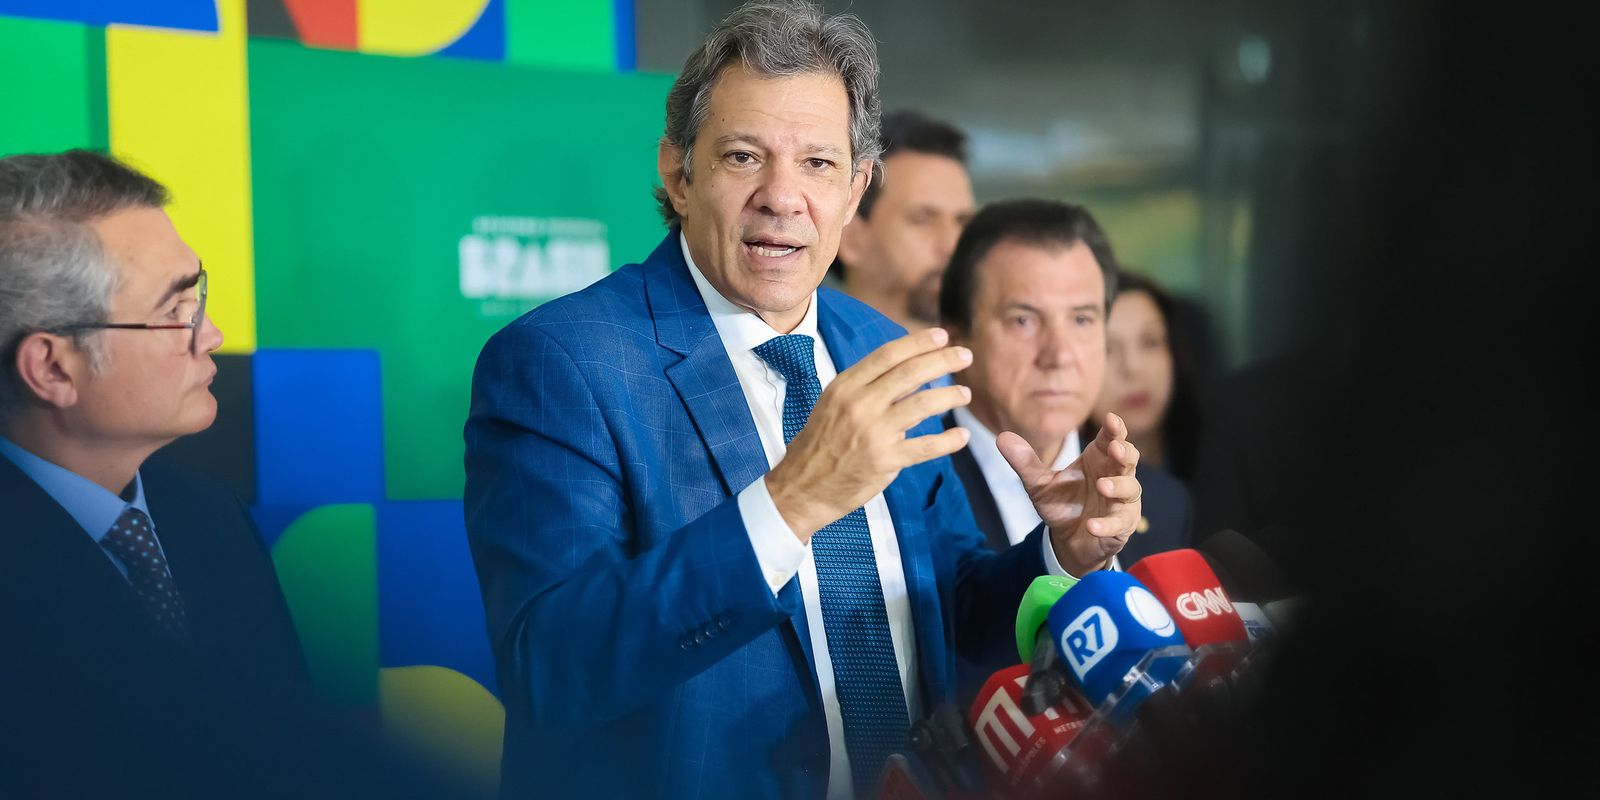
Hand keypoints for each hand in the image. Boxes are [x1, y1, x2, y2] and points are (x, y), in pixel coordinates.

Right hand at [766, 327, 972, 539]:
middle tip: (965, 355)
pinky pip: (926, 446)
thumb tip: (910, 376)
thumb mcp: (835, 404)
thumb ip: (869, 388)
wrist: (802, 485)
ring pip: (923, 404)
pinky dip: (949, 441)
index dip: (919, 342)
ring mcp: (873, 432)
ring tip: (965, 394)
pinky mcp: (885, 460)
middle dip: (943, 360)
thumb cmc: (821, 443)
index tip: (942, 336)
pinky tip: (963, 436)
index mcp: (846, 386)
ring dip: (950, 396)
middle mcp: (860, 404)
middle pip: (910, 372)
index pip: (888, 354)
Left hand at [997, 412, 1142, 576]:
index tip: (1111, 419)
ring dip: (1118, 485)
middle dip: (1124, 451)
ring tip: (1102, 485)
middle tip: (1114, 447)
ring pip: (1129, 488)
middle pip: (1128, 458)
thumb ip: (1025, 462)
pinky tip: (1092, 526)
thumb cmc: (1061, 504)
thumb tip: (1001, 437)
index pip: (1111, 438)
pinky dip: (1106, 525)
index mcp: (1098, 459)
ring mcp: (1121, 501)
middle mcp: (1115, 476)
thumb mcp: (1039, 484)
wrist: (1067, 540)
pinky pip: (1118, 523)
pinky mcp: (1122, 526)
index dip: (1114, 428)